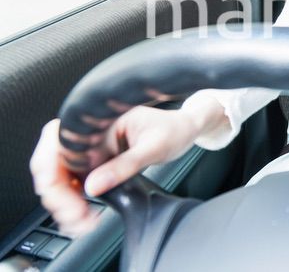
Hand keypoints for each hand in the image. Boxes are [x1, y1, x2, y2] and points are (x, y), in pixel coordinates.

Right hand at [29, 101, 222, 236]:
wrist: (185, 128)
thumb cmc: (173, 128)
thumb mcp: (155, 147)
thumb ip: (125, 165)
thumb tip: (92, 186)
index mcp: (99, 118)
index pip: (58, 142)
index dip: (52, 171)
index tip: (62, 196)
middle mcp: (88, 131)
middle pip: (52, 162)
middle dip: (58, 194)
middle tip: (76, 217)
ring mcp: (89, 146)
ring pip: (59, 175)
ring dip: (64, 201)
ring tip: (81, 221)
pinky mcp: (93, 159)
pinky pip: (72, 181)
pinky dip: (73, 200)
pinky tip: (83, 215)